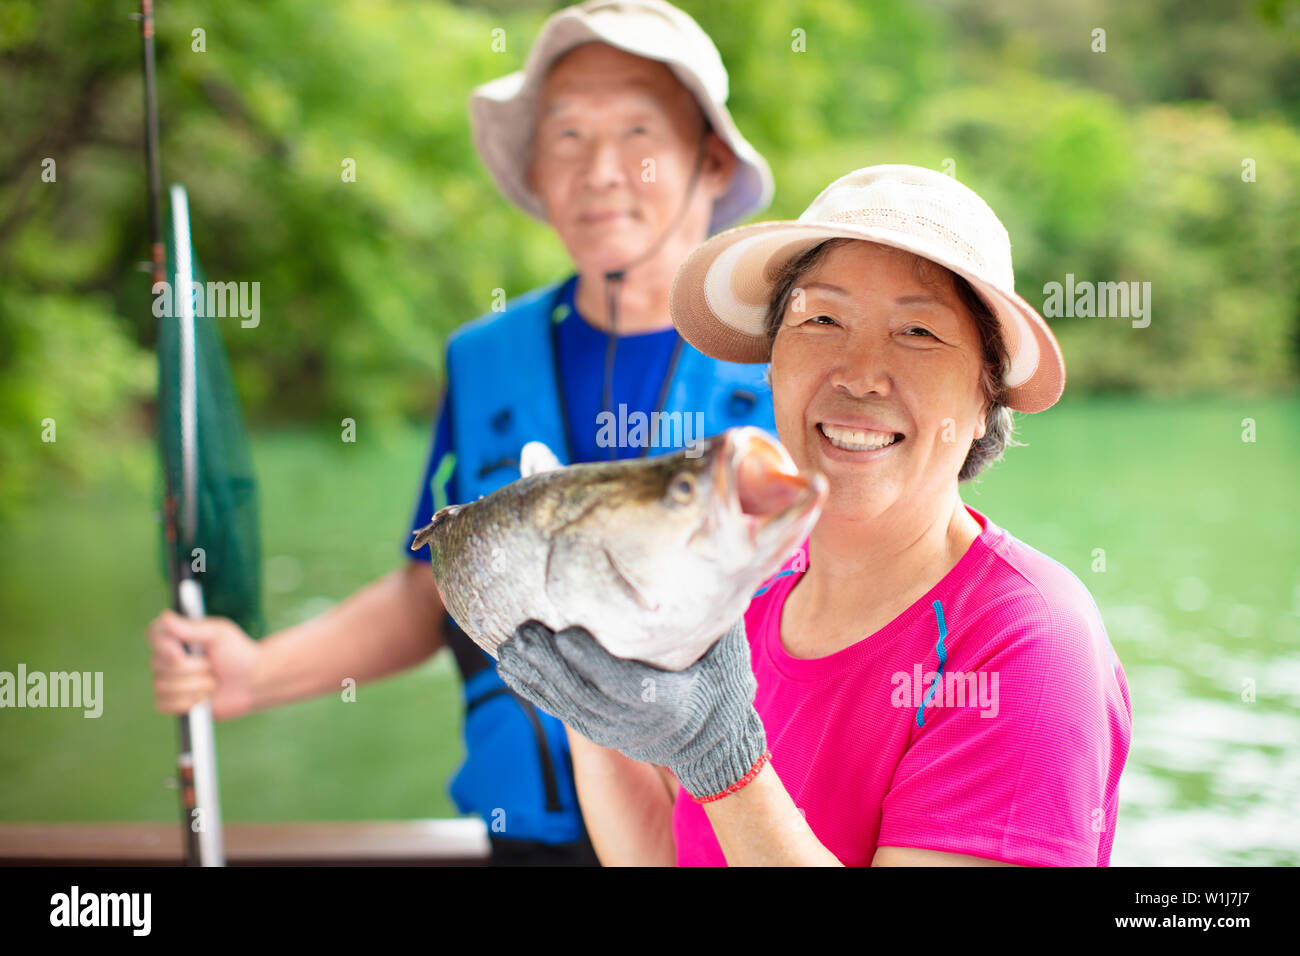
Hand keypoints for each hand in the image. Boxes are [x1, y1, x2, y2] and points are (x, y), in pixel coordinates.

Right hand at [146, 609, 258, 719]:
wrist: (251, 682)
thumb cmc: (237, 653)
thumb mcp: (220, 634)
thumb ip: (193, 628)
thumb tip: (166, 617)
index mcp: (177, 634)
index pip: (154, 633)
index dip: (163, 645)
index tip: (180, 652)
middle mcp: (167, 656)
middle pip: (160, 665)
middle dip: (192, 669)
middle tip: (211, 665)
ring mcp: (167, 679)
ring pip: (163, 687)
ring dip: (195, 686)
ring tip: (212, 682)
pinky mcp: (171, 701)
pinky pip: (164, 705)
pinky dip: (188, 703)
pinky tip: (203, 698)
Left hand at [497, 619, 766, 800]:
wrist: (717, 745)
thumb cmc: (724, 690)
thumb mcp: (728, 655)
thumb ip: (713, 618)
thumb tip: (709, 565)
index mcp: (667, 702)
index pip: (621, 685)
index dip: (591, 661)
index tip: (564, 634)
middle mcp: (635, 722)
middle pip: (583, 695)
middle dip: (549, 665)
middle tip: (521, 634)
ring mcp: (614, 731)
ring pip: (567, 706)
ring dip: (534, 678)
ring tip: (508, 648)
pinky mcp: (600, 733)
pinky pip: (562, 712)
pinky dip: (535, 692)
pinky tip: (512, 670)